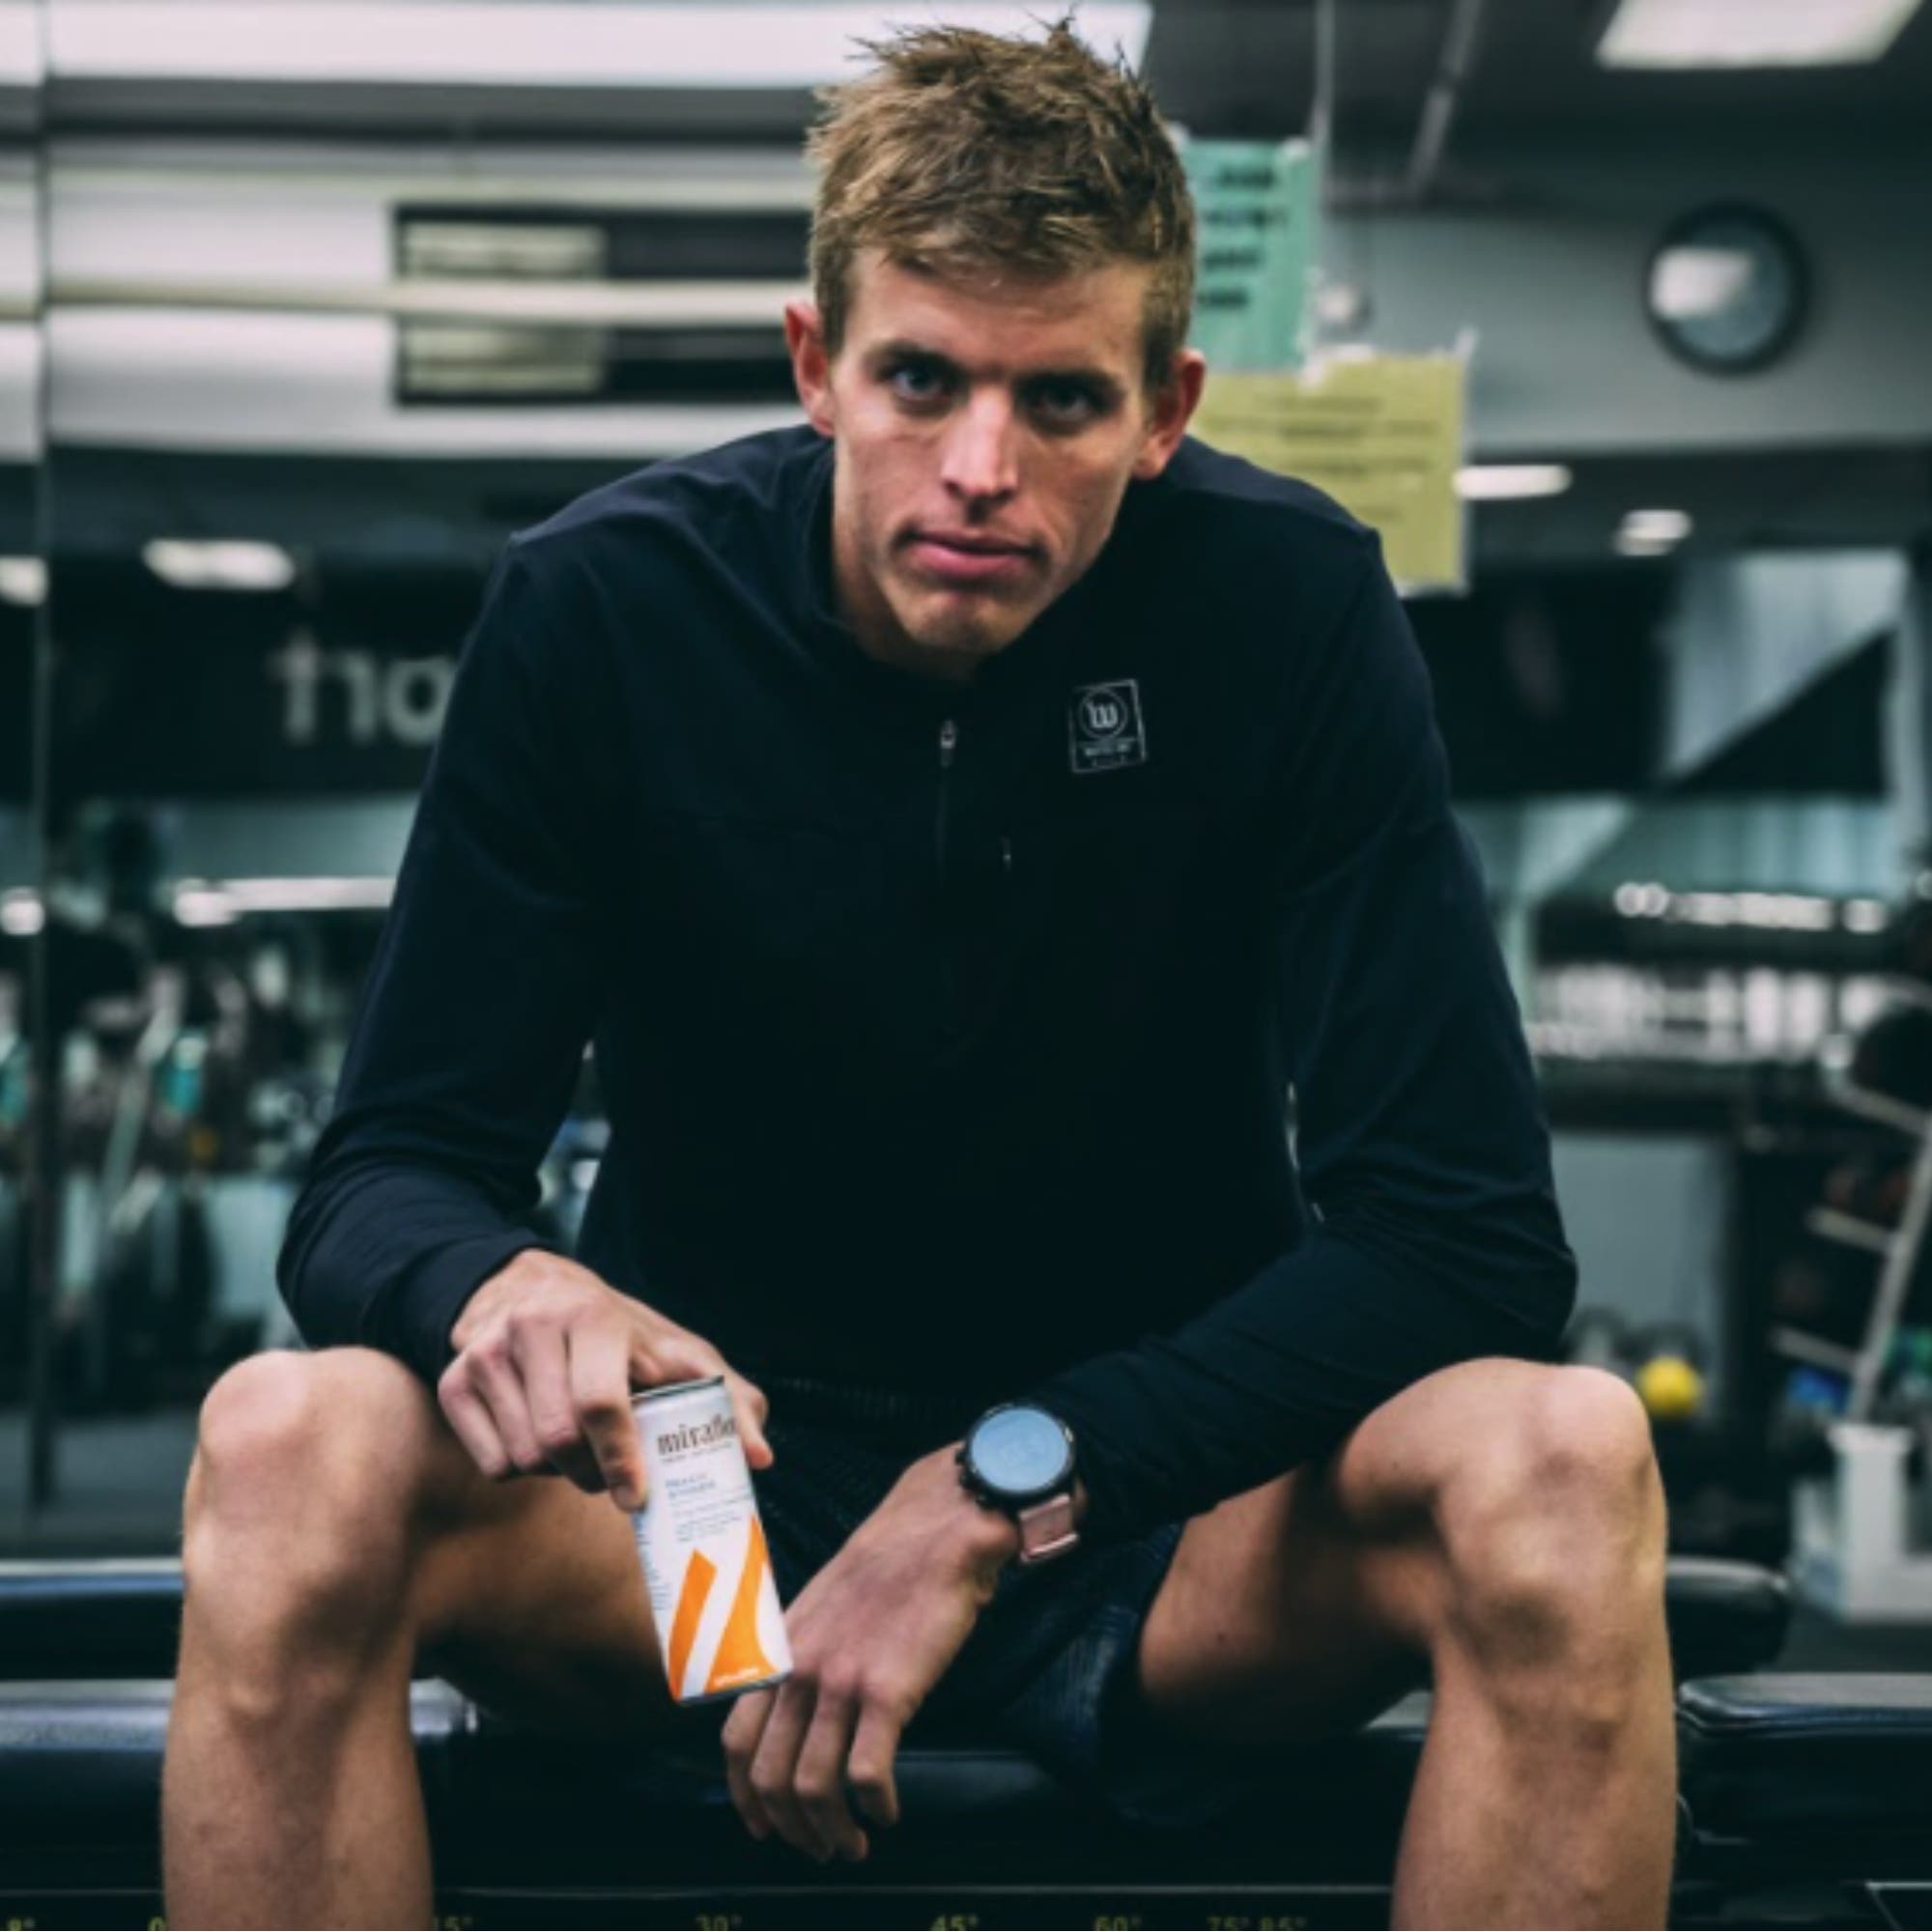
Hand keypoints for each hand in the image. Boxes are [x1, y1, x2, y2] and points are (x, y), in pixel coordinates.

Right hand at [438, 1250, 772, 1507]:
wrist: (530, 1289)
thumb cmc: (620, 1336)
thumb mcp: (677, 1353)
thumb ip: (726, 1400)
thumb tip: (760, 1458)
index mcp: (594, 1316)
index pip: (600, 1401)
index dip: (620, 1458)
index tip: (636, 1497)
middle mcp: (533, 1327)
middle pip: (558, 1439)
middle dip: (593, 1474)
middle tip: (614, 1477)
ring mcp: (486, 1353)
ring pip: (524, 1457)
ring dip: (559, 1473)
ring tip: (580, 1450)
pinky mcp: (454, 1380)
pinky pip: (492, 1462)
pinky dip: (522, 1469)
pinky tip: (540, 1438)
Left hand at [721, 1446, 1019, 1863]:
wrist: (937, 1531)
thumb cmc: (889, 1567)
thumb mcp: (820, 1605)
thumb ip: (801, 1656)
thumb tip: (796, 1712)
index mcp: (781, 1651)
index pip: (735, 1741)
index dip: (743, 1795)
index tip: (763, 1825)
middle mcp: (800, 1670)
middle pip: (769, 1777)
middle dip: (790, 1828)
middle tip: (818, 1847)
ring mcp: (841, 1681)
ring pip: (813, 1786)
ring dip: (831, 1831)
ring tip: (853, 1843)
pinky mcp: (888, 1690)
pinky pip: (867, 1773)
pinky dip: (875, 1806)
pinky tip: (887, 1811)